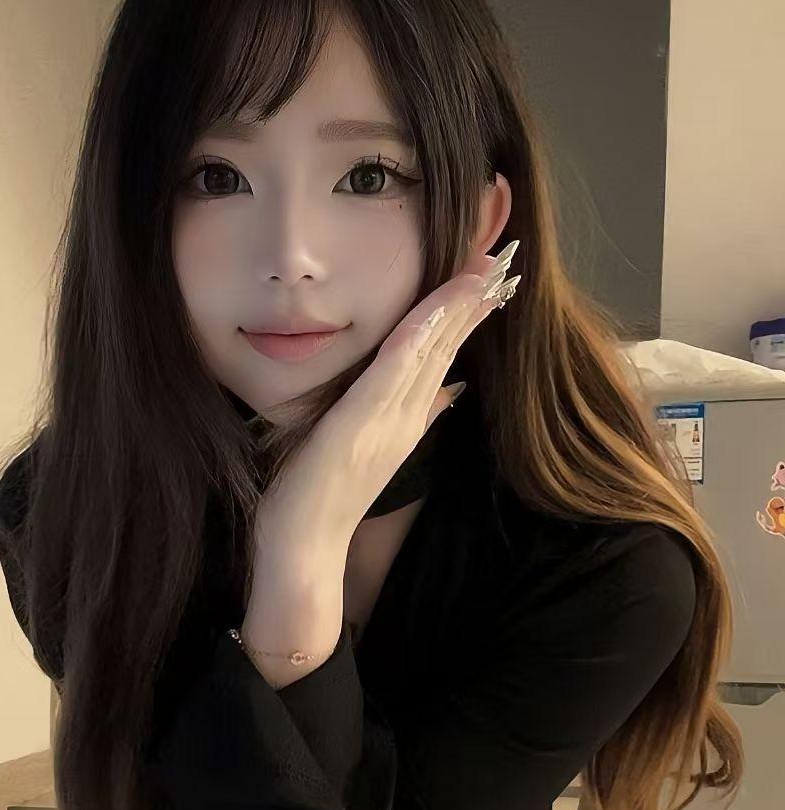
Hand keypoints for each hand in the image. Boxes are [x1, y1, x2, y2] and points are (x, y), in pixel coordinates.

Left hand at [256, 242, 520, 549]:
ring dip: (458, 309)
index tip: (491, 281)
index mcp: (408, 420)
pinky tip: (436, 308)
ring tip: (486, 270)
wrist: (305, 548)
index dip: (468, 317)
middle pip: (448, 348)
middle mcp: (407, 418)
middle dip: (475, 303)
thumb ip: (412, 418)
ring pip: (431, 353)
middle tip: (504, 260)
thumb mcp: (370, 450)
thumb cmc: (325, 499)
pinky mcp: (362, 423)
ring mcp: (389, 421)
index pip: (445, 357)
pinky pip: (395, 371)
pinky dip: (419, 337)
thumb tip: (448, 394)